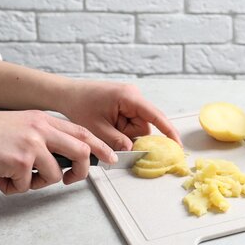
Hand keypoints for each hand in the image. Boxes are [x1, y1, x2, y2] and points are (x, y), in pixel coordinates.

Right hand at [0, 110, 116, 194]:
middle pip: (81, 151)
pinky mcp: (20, 160)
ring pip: (55, 174)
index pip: (81, 131)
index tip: (111, 157)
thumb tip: (63, 161)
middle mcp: (41, 128)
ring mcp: (32, 143)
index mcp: (42, 119)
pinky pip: (28, 185)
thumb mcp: (19, 127)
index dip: (99, 146)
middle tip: (71, 180)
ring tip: (15, 177)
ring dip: (36, 183)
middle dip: (82, 171)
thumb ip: (43, 139)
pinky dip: (13, 187)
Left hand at [60, 81, 180, 150]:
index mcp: (129, 97)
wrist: (67, 94)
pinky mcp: (127, 103)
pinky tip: (109, 124)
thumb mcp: (97, 128)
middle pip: (144, 125)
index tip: (177, 144)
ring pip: (138, 126)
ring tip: (106, 127)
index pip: (155, 116)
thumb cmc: (80, 105)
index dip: (168, 131)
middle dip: (131, 135)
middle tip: (111, 135)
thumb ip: (117, 141)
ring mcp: (131, 99)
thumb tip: (133, 151)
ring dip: (124, 133)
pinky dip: (122, 128)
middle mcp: (134, 96)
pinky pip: (132, 121)